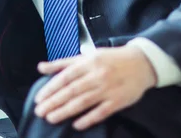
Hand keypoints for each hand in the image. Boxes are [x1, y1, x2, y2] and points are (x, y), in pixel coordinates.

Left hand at [34, 45, 156, 130]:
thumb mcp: (87, 56)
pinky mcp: (118, 101)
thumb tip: (40, 67)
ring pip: (83, 102)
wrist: (142, 63)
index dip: (51, 88)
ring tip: (51, 118)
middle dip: (54, 102)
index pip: (65, 76)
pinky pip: (101, 112)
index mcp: (88, 62)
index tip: (39, 98)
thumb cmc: (110, 59)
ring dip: (65, 111)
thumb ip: (63, 63)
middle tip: (39, 111)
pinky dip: (88, 119)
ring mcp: (108, 89)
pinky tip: (76, 125)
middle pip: (72, 90)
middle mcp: (97, 75)